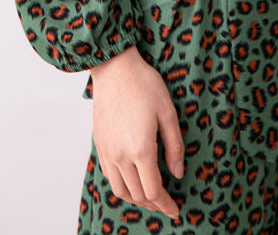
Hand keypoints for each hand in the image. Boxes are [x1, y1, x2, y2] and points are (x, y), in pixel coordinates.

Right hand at [89, 45, 183, 219]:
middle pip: (137, 194)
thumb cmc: (144, 84)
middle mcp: (121, 155)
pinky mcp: (100, 144)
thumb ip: (174, 146)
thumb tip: (177, 173)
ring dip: (136, 199)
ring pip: (120, 189)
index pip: (153, 190)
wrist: (114, 68)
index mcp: (141, 149)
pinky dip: (121, 186)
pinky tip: (131, 180)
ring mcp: (108, 151)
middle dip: (153, 204)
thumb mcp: (168, 112)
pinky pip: (109, 175)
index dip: (165, 204)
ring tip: (149, 198)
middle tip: (166, 205)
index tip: (175, 210)